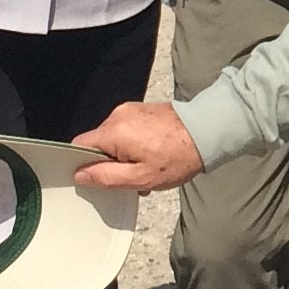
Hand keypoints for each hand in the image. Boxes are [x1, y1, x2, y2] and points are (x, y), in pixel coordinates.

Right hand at [73, 100, 204, 193]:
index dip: (84, 165)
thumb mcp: (140, 177)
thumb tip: (80, 175)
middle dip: (110, 163)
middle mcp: (119, 116)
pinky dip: (134, 145)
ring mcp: (132, 110)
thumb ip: (106, 177)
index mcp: (113, 131)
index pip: (79, 147)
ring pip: (114, 138)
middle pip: (98, 143)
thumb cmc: (179, 157)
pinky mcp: (143, 110)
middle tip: (132, 178)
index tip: (98, 178)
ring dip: (124, 156)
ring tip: (148, 168)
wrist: (208, 132)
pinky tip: (152, 155)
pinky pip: (128, 130)